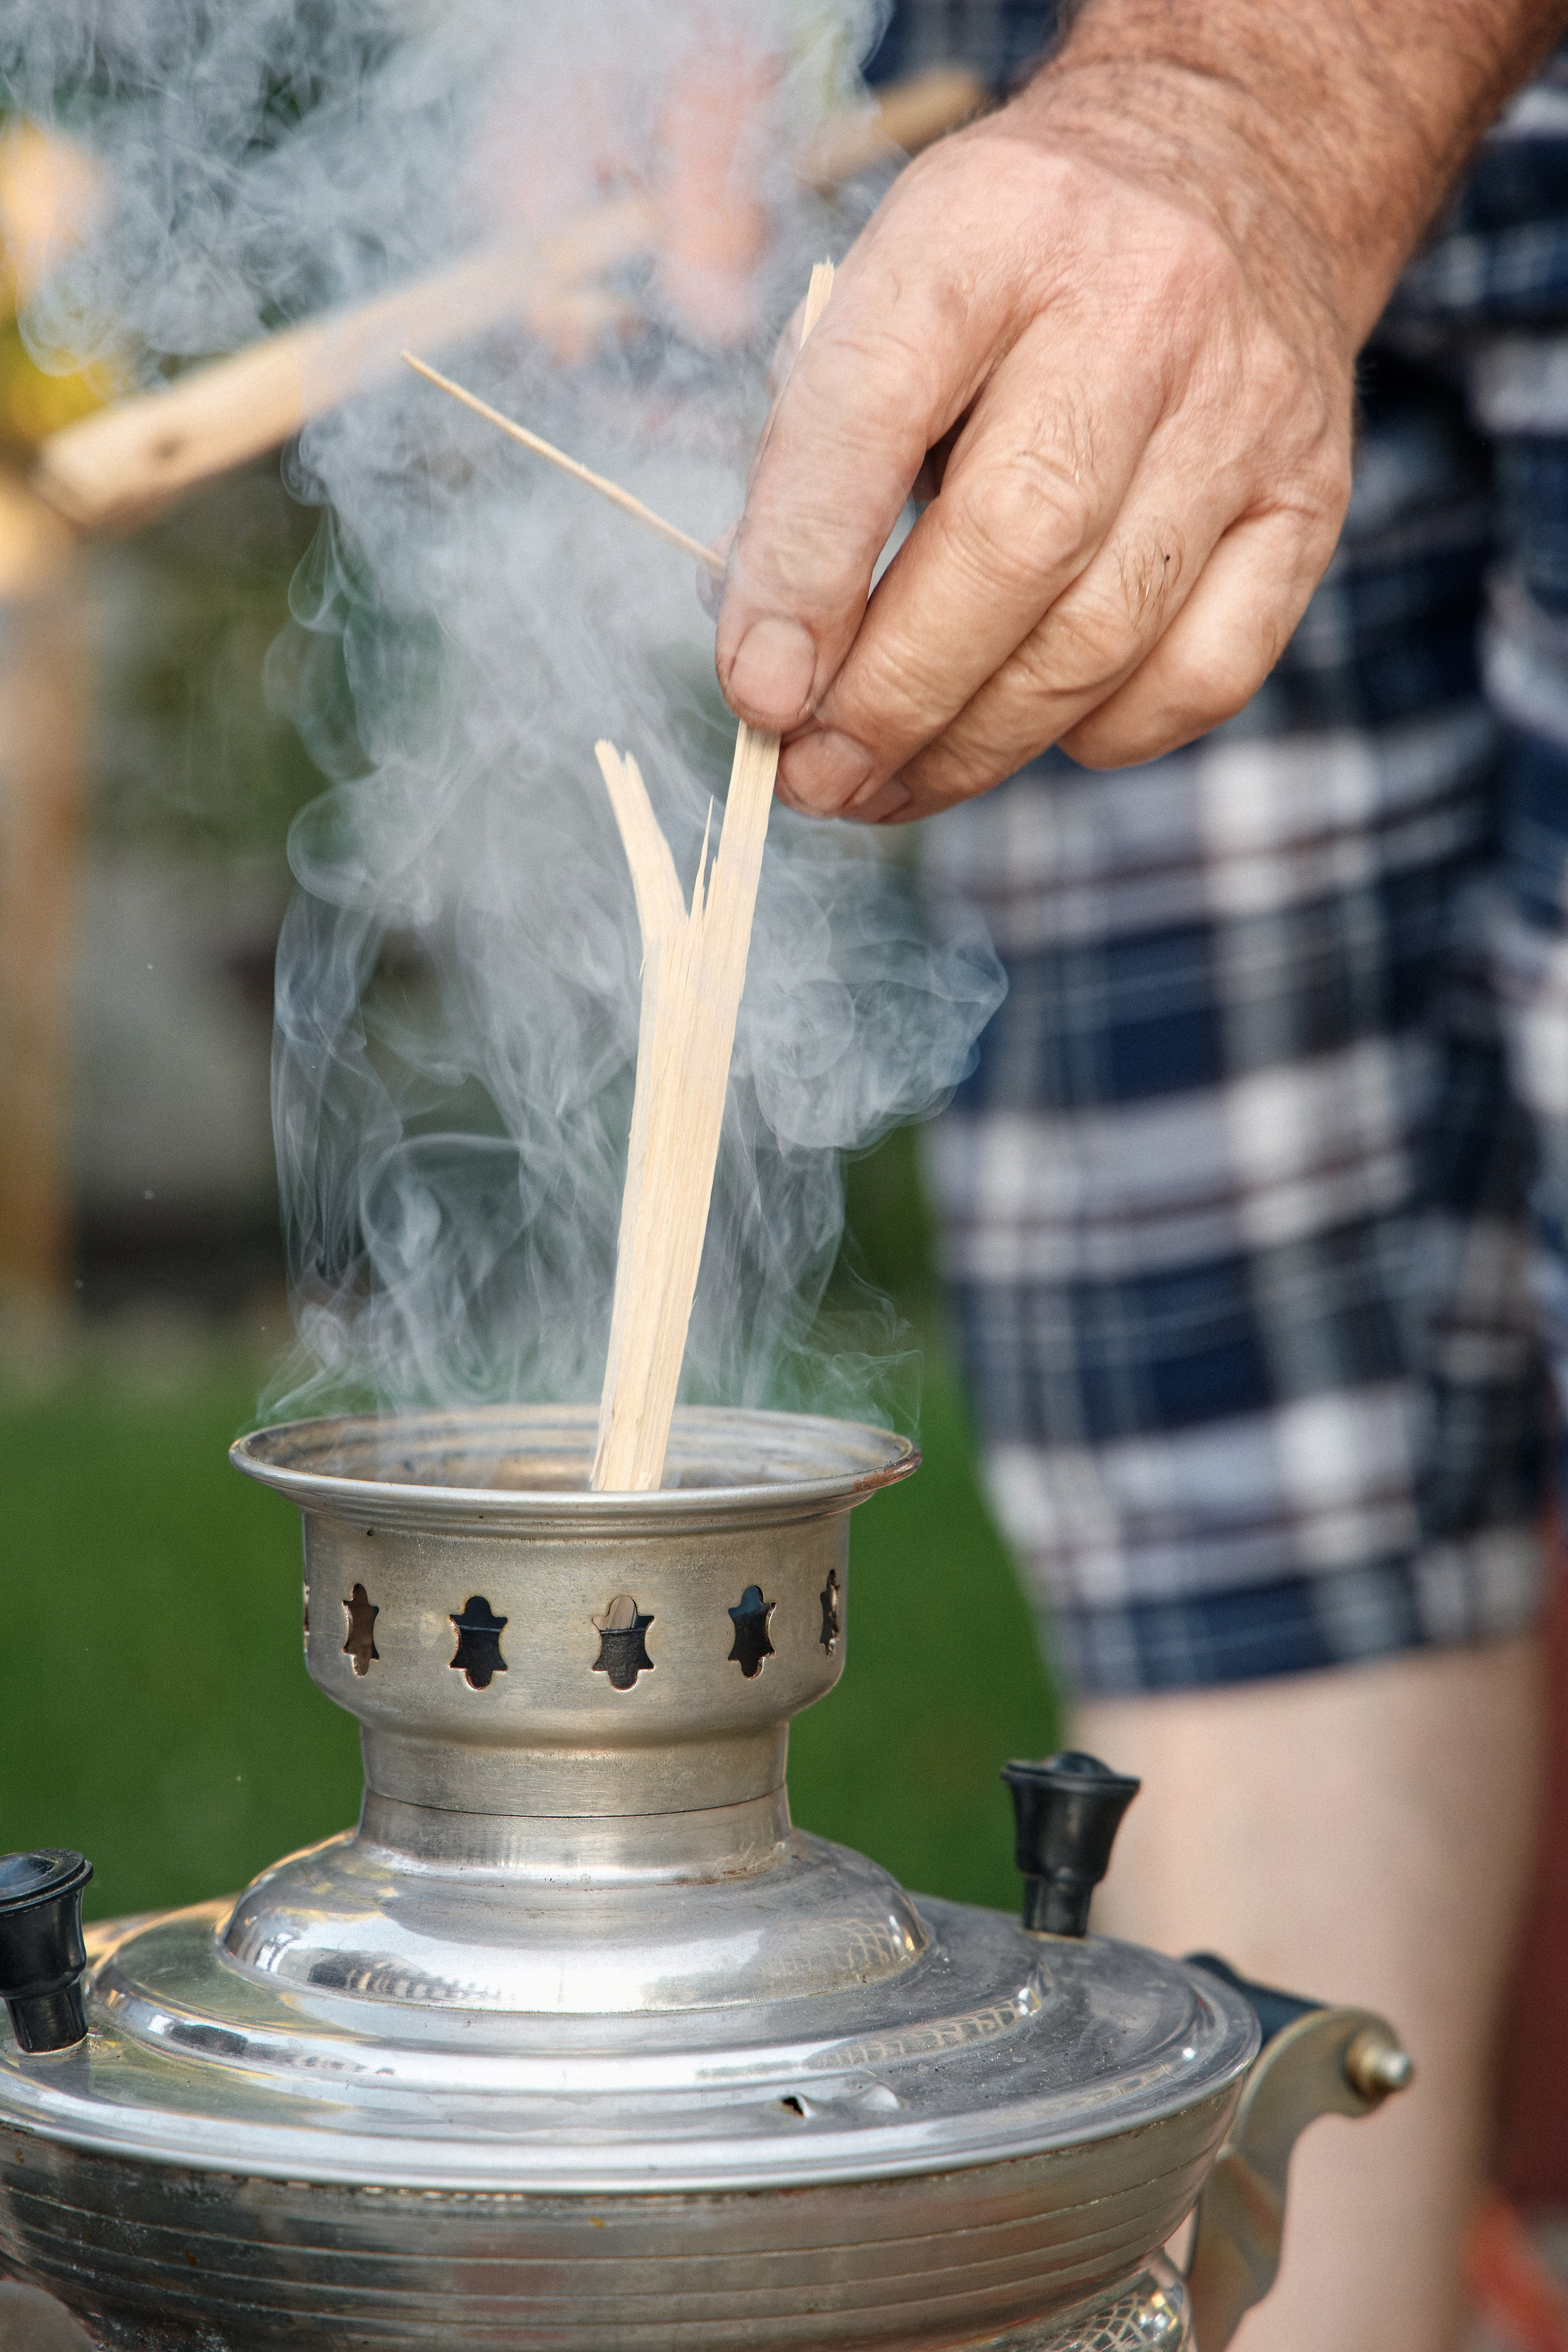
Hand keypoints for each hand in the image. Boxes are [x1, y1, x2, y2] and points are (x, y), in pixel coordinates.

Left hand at [715, 67, 1360, 821]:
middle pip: (1011, 550)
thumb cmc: (1016, 271)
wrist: (1239, 171)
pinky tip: (1035, 727)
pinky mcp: (1310, 500)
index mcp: (992, 226)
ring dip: (974, 748)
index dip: (802, 570)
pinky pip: (1201, 677)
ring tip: (885, 787)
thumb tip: (777, 663)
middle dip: (894, 697)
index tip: (757, 691)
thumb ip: (816, 455)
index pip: (875, 408)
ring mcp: (1243, 411)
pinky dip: (1102, 734)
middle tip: (813, 778)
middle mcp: (1137, 307)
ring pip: (1100, 638)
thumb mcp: (892, 289)